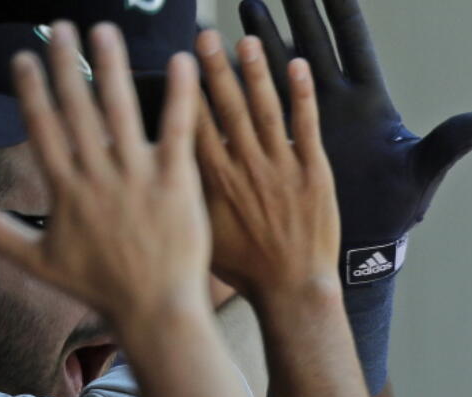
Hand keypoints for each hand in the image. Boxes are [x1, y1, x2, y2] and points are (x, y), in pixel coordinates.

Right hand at [0, 22, 208, 330]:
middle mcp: (98, 177)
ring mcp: (139, 178)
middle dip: (68, 65)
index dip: (33, 91)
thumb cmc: (102, 291)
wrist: (155, 312)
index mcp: (66, 190)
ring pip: (122, 111)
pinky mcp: (178, 184)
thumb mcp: (43, 263)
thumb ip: (2, 234)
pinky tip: (181, 63)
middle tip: (64, 28)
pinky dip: (180, 96)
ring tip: (105, 32)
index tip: (26, 58)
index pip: (43, 128)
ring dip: (111, 67)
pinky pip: (177, 132)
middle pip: (78, 110)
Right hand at [195, 30, 338, 302]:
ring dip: (256, 72)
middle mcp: (245, 166)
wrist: (292, 289)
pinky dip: (302, 95)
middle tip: (205, 33)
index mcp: (214, 179)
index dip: (186, 89)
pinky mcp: (313, 173)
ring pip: (265, 109)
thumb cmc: (245, 269)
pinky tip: (297, 66)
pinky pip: (307, 126)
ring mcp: (281, 167)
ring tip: (247, 39)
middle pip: (226, 107)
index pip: (194, 123)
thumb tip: (158, 172)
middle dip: (215, 67)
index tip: (178, 59)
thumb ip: (186, 196)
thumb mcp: (203, 232)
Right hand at [238, 0, 471, 284]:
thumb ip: (451, 141)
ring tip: (248, 5)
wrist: (361, 246)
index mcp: (368, 99)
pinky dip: (248, 82)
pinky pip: (264, 104)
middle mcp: (336, 101)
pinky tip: (230, 60)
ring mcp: (309, 119)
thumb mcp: (423, 171)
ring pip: (282, 67)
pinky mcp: (286, 141)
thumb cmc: (394, 210)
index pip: (351, 38)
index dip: (339, 5)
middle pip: (314, 41)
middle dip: (297, 7)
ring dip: (264, 37)